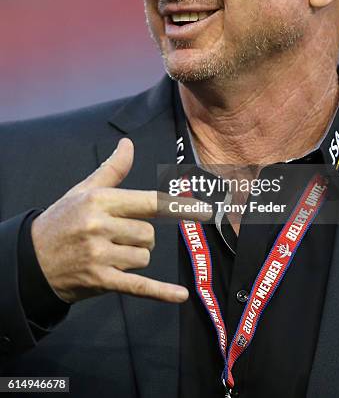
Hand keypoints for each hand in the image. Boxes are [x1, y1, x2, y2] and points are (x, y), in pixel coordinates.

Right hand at [31, 138, 208, 303]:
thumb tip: (128, 145)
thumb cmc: (62, 219)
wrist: (31, 259)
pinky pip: (139, 285)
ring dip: (135, 257)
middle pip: (148, 234)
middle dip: (141, 237)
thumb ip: (112, 170)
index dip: (177, 206)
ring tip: (111, 254)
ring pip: (144, 257)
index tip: (204, 209)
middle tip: (118, 237)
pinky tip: (180, 295)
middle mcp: (100, 226)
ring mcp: (100, 256)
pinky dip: (161, 292)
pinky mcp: (101, 281)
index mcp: (100, 201)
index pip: (148, 202)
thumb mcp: (83, 190)